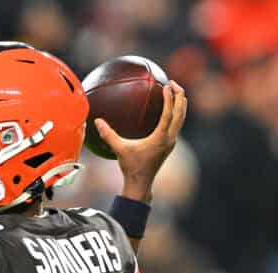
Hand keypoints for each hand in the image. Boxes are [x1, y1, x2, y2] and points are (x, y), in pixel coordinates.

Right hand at [95, 81, 187, 202]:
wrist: (141, 184)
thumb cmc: (131, 167)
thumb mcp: (119, 149)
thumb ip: (108, 135)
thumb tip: (97, 121)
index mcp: (160, 138)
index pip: (168, 114)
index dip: (169, 99)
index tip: (166, 86)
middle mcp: (170, 139)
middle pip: (180, 113)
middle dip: (180, 96)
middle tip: (173, 83)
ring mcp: (171, 142)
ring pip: (181, 119)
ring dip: (180, 104)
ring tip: (175, 92)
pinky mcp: (169, 145)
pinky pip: (176, 125)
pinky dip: (175, 114)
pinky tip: (168, 109)